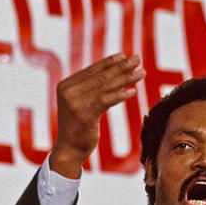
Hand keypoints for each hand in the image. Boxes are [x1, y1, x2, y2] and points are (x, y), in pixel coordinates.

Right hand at [50, 53, 144, 177]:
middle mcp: (68, 92)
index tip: (124, 55)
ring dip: (126, 78)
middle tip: (138, 59)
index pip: (91, 70)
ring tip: (140, 72)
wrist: (69, 149)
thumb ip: (88, 87)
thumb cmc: (78, 125)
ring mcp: (75, 103)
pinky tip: (133, 91)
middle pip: (100, 77)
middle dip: (121, 67)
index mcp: (65, 85)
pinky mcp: (84, 115)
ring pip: (106, 87)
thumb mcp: (79, 102)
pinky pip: (106, 101)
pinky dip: (121, 95)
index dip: (109, 62)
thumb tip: (111, 70)